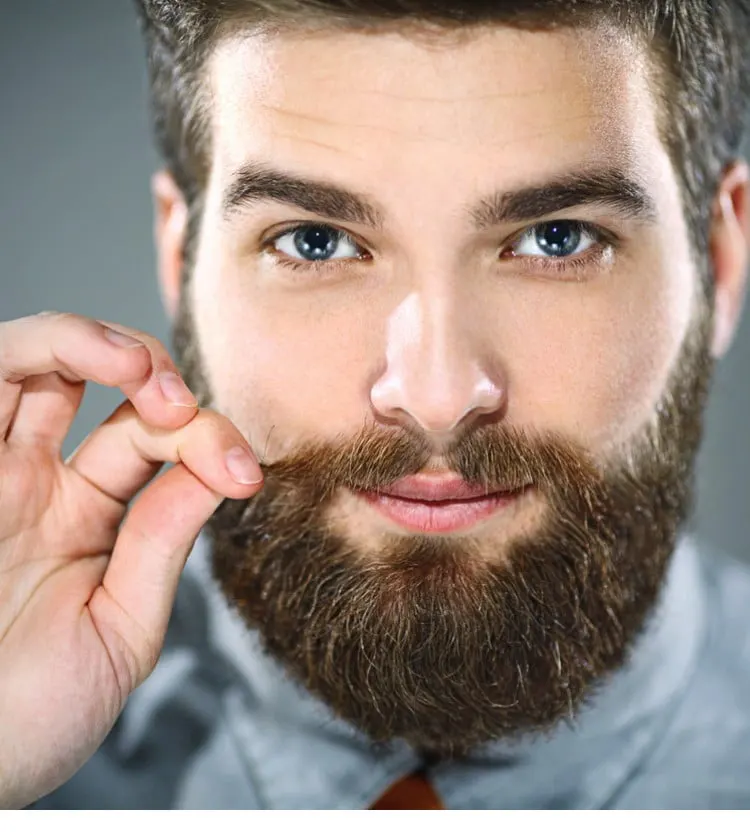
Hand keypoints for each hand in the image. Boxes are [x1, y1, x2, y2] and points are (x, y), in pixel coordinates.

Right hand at [0, 312, 263, 808]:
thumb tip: (223, 470)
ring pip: (27, 358)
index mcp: (84, 513)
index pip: (154, 437)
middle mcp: (32, 478)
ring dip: (86, 342)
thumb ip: (160, 544)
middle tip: (180, 404)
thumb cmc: (28, 714)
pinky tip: (69, 362)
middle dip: (149, 368)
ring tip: (138, 369)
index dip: (206, 438)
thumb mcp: (119, 629)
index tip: (244, 476)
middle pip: (93, 373)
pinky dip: (24, 355)